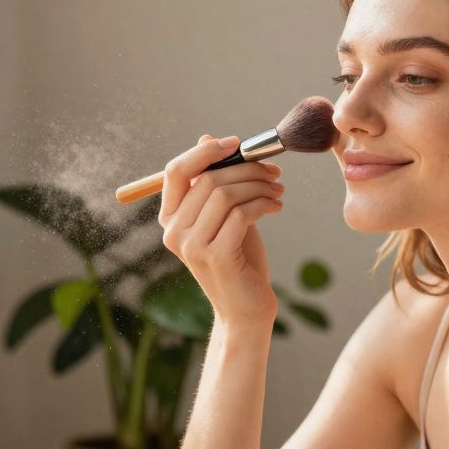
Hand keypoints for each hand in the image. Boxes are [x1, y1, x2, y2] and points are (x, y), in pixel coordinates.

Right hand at [158, 133, 284, 328]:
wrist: (247, 310)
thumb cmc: (239, 262)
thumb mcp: (226, 217)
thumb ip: (215, 184)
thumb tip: (206, 138)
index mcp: (171, 219)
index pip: (176, 171)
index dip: (206, 152)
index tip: (237, 144)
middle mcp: (174, 232)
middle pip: (208, 179)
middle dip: (247, 168)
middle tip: (273, 172)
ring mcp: (192, 246)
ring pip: (225, 194)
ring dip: (259, 186)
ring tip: (278, 190)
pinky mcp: (215, 257)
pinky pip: (240, 214)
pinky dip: (264, 204)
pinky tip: (277, 206)